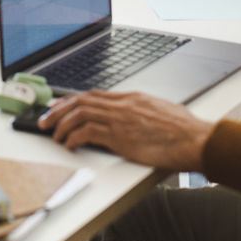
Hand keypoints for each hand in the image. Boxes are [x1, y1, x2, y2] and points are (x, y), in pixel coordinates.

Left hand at [38, 90, 214, 169]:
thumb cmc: (183, 131)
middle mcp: (122, 104)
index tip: (60, 107)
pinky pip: (87, 132)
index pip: (94, 95)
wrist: (195, 139)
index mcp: (131, 98)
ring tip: (53, 135)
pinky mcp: (120, 136)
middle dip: (58, 109)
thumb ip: (141, 113)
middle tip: (45, 120)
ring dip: (61, 124)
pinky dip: (73, 138)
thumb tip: (131, 121)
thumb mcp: (159, 113)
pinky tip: (70, 145)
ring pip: (79, 113)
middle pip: (81, 100)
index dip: (72, 100)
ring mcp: (120, 118)